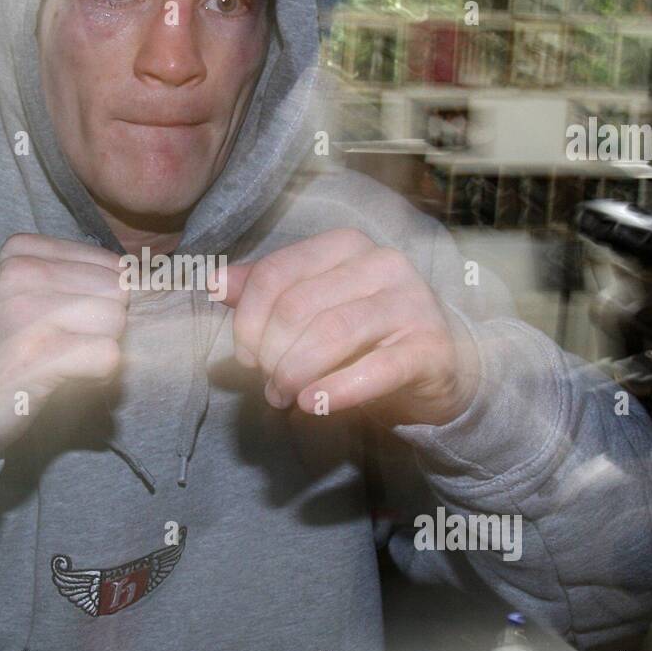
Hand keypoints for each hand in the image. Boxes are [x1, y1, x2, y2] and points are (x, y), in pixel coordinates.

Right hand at [0, 233, 127, 464]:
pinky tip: (65, 382)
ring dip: (102, 352)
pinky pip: (107, 356)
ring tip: (62, 365)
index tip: (71, 327)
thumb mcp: (21, 297)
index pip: (112, 265)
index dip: (105, 303)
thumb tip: (146, 280)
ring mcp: (26, 313)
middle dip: (107, 327)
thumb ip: (73, 280)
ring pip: (116, 322)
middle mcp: (22, 273)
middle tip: (69, 350)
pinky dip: (98, 376)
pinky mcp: (35, 357)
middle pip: (118, 292)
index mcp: (22, 251)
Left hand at [221, 228, 478, 427]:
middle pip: (297, 306)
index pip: (275, 274)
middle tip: (269, 386)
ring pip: (332, 334)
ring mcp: (411, 301)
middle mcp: (382, 262)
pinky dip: (336, 391)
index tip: (246, 357)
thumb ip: (264, 291)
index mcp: (344, 245)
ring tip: (285, 397)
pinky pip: (375, 369)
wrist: (437, 368)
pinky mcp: (431, 346)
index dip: (248, 321)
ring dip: (296, 374)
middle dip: (271, 354)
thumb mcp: (312, 307)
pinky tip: (313, 405)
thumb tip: (214, 282)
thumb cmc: (364, 336)